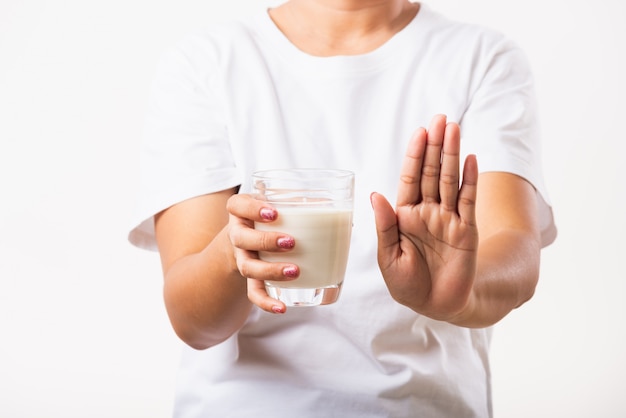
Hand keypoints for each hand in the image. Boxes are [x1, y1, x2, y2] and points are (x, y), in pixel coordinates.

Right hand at [226, 194, 297, 313]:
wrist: (250, 237)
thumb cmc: (273, 216)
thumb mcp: (282, 204)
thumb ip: (304, 204)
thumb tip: (346, 218)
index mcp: (243, 211)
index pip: (238, 205)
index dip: (252, 209)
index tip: (275, 213)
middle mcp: (238, 233)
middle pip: (241, 238)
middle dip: (265, 241)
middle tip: (291, 242)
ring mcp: (243, 257)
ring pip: (248, 267)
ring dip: (270, 270)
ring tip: (295, 271)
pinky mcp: (251, 277)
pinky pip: (254, 292)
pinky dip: (266, 302)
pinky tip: (282, 307)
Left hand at [370, 115, 478, 320]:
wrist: (435, 305)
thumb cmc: (407, 284)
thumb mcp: (388, 257)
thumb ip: (384, 226)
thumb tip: (375, 194)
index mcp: (404, 216)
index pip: (410, 179)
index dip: (415, 155)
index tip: (420, 132)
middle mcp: (427, 212)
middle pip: (432, 172)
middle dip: (435, 145)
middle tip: (441, 118)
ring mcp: (448, 219)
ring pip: (450, 181)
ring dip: (453, 155)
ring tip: (455, 129)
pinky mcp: (467, 231)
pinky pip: (468, 201)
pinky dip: (470, 180)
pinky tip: (471, 159)